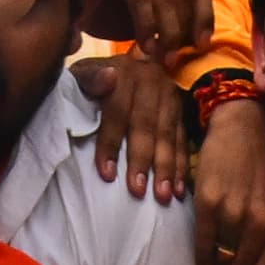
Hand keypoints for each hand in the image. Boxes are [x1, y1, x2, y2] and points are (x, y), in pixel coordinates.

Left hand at [70, 53, 190, 201]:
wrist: (116, 68)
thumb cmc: (91, 82)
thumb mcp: (81, 75)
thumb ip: (89, 78)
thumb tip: (108, 77)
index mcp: (125, 72)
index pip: (118, 111)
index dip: (111, 143)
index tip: (107, 174)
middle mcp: (151, 81)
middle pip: (146, 125)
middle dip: (142, 160)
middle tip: (138, 191)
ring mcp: (169, 96)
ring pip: (168, 135)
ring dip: (166, 168)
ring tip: (163, 196)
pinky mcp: (181, 111)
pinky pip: (183, 140)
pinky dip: (181, 166)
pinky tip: (179, 189)